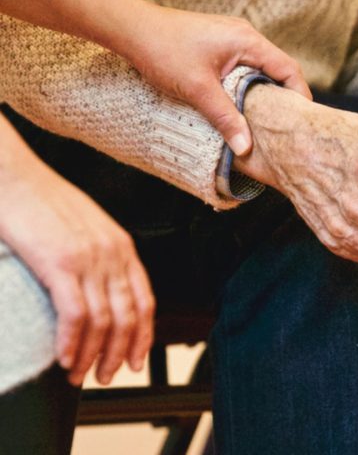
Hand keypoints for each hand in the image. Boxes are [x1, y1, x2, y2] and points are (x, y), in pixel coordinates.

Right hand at [0, 118, 154, 385]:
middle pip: (128, 316)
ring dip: (93, 355)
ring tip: (80, 375)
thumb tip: (102, 290)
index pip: (145, 300)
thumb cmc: (46, 202)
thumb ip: (101, 256)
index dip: (143, 336)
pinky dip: (72, 343)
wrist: (17, 177)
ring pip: (104, 321)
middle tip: (106, 376)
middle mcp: (113, 254)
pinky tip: (64, 358)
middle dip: (119, 353)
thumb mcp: (88, 227)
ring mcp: (89, 258)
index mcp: (122, 246)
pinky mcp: (60, 263)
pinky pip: (75, 314)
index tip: (135, 360)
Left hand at [116, 5, 311, 155]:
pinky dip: (248, 86)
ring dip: (264, 93)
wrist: (131, 28)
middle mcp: (245, 36)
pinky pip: (244, 67)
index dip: (299, 95)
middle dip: (284, 97)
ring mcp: (232, 38)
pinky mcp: (219, 45)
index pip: (288, 69)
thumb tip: (246, 148)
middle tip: (286, 126)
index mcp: (248, 41)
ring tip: (265, 121)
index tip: (302, 121)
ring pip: (260, 69)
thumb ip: (225, 118)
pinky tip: (241, 105)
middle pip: (278, 69)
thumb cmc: (164, 51)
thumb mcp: (198, 89)